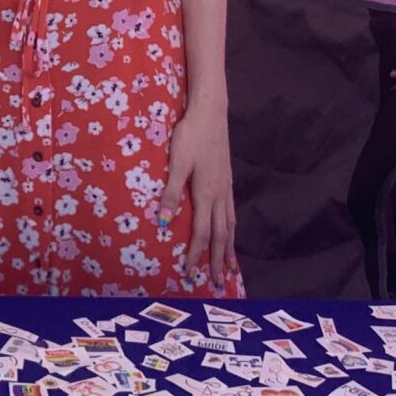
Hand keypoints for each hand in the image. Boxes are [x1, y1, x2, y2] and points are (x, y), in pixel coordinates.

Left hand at [162, 100, 236, 286]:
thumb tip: (163, 222)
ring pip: (230, 225)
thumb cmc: (190, 135)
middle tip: (219, 282)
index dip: (196, 254)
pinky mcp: (228, 180)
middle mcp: (220, 195)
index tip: (190, 273)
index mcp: (206, 193)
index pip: (202, 233)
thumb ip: (171, 193)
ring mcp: (227, 188)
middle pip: (222, 235)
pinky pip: (232, 213)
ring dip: (229, 248)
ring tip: (230, 265)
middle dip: (219, 260)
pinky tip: (230, 232)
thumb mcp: (176, 162)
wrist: (210, 113)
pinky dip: (232, 229)